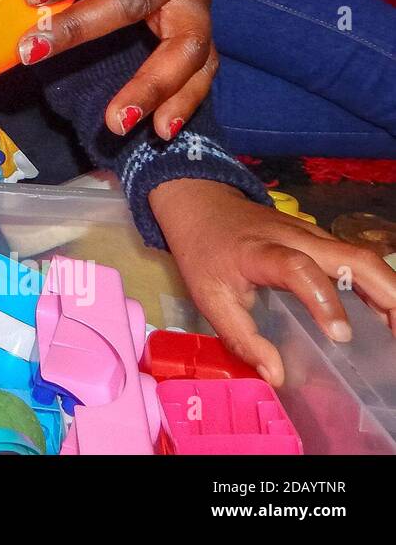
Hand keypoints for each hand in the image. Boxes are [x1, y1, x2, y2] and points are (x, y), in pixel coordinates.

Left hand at [152, 179, 395, 385]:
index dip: (324, 299)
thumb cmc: (205, 252)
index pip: (299, 268)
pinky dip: (377, 286)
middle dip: (387, 295)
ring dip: (389, 292)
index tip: (340, 335)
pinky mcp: (322, 241)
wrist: (203, 205)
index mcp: (262, 252)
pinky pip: (357, 261)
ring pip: (363, 258)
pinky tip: (383, 317)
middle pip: (353, 258)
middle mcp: (296, 238)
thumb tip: (276, 375)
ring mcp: (314, 236)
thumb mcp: (209, 297)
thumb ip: (241, 337)